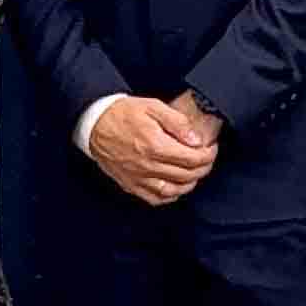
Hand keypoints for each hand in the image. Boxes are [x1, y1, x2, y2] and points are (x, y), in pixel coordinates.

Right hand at [91, 96, 217, 206]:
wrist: (94, 124)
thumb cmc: (123, 114)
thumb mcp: (153, 107)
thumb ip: (177, 123)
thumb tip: (196, 140)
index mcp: (155, 146)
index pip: (192, 159)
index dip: (208, 155)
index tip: (211, 148)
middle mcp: (147, 166)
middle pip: (187, 176)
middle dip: (203, 168)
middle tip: (207, 159)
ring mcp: (138, 178)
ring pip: (173, 191)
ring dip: (190, 184)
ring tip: (195, 173)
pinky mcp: (130, 184)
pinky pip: (155, 199)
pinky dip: (170, 196)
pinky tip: (176, 187)